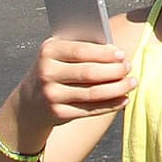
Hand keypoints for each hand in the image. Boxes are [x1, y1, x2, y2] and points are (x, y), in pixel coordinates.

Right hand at [12, 37, 135, 140]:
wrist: (29, 102)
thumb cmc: (56, 70)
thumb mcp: (60, 54)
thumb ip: (83, 48)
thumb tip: (116, 52)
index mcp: (48, 51)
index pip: (81, 50)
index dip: (105, 53)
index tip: (122, 55)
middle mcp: (46, 73)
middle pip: (89, 72)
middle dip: (114, 71)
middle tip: (129, 68)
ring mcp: (51, 95)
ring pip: (93, 93)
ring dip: (118, 88)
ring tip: (132, 83)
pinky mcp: (58, 113)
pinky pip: (90, 109)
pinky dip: (111, 105)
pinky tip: (124, 99)